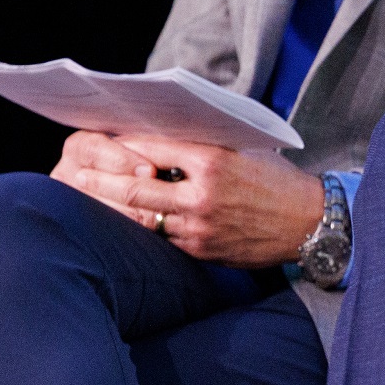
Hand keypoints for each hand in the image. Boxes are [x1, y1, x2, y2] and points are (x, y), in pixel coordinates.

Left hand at [50, 130, 327, 265]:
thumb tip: (158, 132)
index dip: (121, 146)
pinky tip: (122, 222)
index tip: (100, 140)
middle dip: (99, 183)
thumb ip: (202, 143)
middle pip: (134, 190)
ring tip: (87, 200)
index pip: (151, 150)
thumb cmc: (275, 178)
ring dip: (114, 210)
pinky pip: (163, 238)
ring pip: (143, 219)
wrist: (310, 223)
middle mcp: (202, 196)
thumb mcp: (242, 148)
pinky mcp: (203, 251)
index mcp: (212, 161)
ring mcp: (200, 227)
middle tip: (73, 175)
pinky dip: (143, 228)